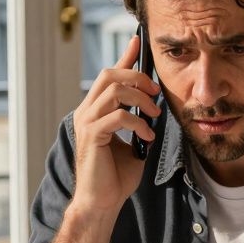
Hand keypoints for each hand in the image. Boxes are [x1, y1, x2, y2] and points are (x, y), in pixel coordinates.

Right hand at [71, 34, 160, 213]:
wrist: (103, 202)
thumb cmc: (116, 176)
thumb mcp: (134, 141)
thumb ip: (138, 120)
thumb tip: (154, 106)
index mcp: (95, 110)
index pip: (109, 73)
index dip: (125, 56)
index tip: (138, 41)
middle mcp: (86, 111)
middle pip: (109, 73)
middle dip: (137, 76)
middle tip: (157, 92)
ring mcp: (86, 122)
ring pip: (114, 89)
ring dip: (140, 99)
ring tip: (155, 115)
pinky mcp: (91, 136)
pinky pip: (118, 116)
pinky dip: (138, 122)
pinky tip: (148, 136)